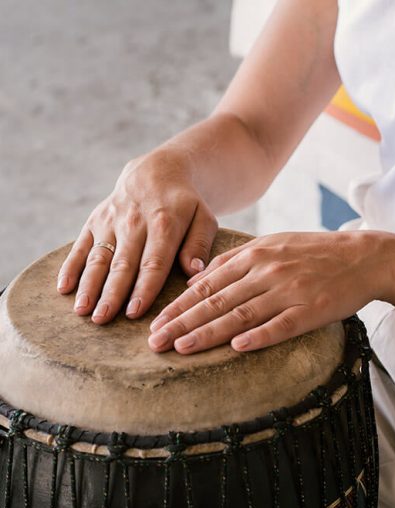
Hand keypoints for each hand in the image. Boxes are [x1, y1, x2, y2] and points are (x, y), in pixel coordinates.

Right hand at [56, 150, 217, 323]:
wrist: (157, 171)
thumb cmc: (185, 204)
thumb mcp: (203, 217)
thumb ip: (200, 244)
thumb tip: (194, 271)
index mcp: (165, 223)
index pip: (154, 262)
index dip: (144, 288)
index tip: (135, 312)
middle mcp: (134, 222)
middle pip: (122, 263)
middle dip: (111, 293)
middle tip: (103, 319)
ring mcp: (111, 221)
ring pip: (99, 257)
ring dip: (89, 284)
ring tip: (82, 311)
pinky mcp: (95, 221)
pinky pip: (80, 245)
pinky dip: (70, 266)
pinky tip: (63, 288)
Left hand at [147, 230, 389, 353]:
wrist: (363, 257)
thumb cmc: (313, 251)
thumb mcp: (272, 244)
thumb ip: (235, 260)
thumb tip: (199, 281)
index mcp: (255, 254)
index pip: (207, 283)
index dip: (179, 305)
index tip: (156, 322)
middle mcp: (267, 271)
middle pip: (217, 301)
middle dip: (182, 322)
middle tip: (154, 342)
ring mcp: (289, 290)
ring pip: (241, 314)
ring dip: (208, 333)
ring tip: (180, 348)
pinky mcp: (312, 310)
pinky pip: (281, 325)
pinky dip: (258, 336)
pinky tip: (236, 348)